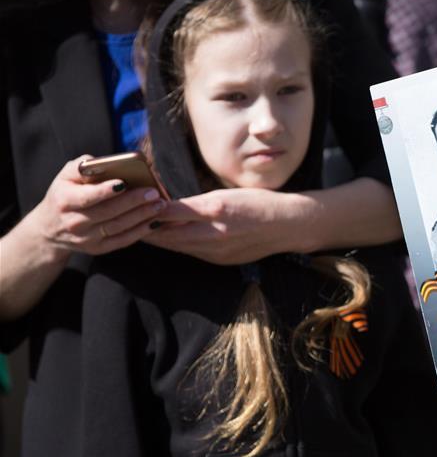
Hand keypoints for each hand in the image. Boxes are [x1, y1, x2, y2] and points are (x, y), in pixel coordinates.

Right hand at [33, 156, 165, 256]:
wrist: (49, 229)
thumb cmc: (64, 194)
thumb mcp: (65, 177)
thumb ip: (82, 167)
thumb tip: (106, 162)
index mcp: (65, 201)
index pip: (87, 197)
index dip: (105, 191)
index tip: (125, 182)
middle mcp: (74, 222)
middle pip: (108, 212)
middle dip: (133, 202)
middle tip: (154, 192)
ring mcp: (86, 239)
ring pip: (118, 227)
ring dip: (142, 216)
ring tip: (159, 204)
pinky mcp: (97, 249)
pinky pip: (122, 240)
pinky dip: (140, 231)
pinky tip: (154, 221)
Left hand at [143, 188, 302, 263]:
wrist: (289, 226)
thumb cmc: (259, 203)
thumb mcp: (224, 195)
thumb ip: (193, 204)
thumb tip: (162, 206)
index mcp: (214, 212)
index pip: (168, 215)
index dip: (147, 213)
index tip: (130, 207)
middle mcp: (212, 236)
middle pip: (168, 236)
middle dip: (147, 230)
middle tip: (126, 222)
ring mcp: (217, 252)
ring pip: (178, 246)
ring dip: (160, 239)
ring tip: (142, 230)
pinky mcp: (222, 261)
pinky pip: (193, 253)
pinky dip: (179, 245)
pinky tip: (172, 239)